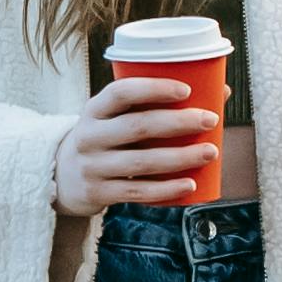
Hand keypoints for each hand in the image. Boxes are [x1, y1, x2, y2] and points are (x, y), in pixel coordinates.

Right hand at [52, 71, 216, 214]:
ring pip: (142, 161)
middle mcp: (89, 136)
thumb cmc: (105, 138)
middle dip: (178, 122)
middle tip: (210, 120)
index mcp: (94, 109)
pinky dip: (167, 189)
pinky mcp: (98, 193)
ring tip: (210, 152)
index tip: (186, 89)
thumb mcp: (114, 118)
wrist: (61, 177)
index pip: (121, 92)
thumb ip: (155, 105)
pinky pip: (138, 191)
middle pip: (137, 126)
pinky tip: (190, 184)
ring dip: (180, 157)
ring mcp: (92, 166)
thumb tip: (220, 91)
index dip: (154, 88)